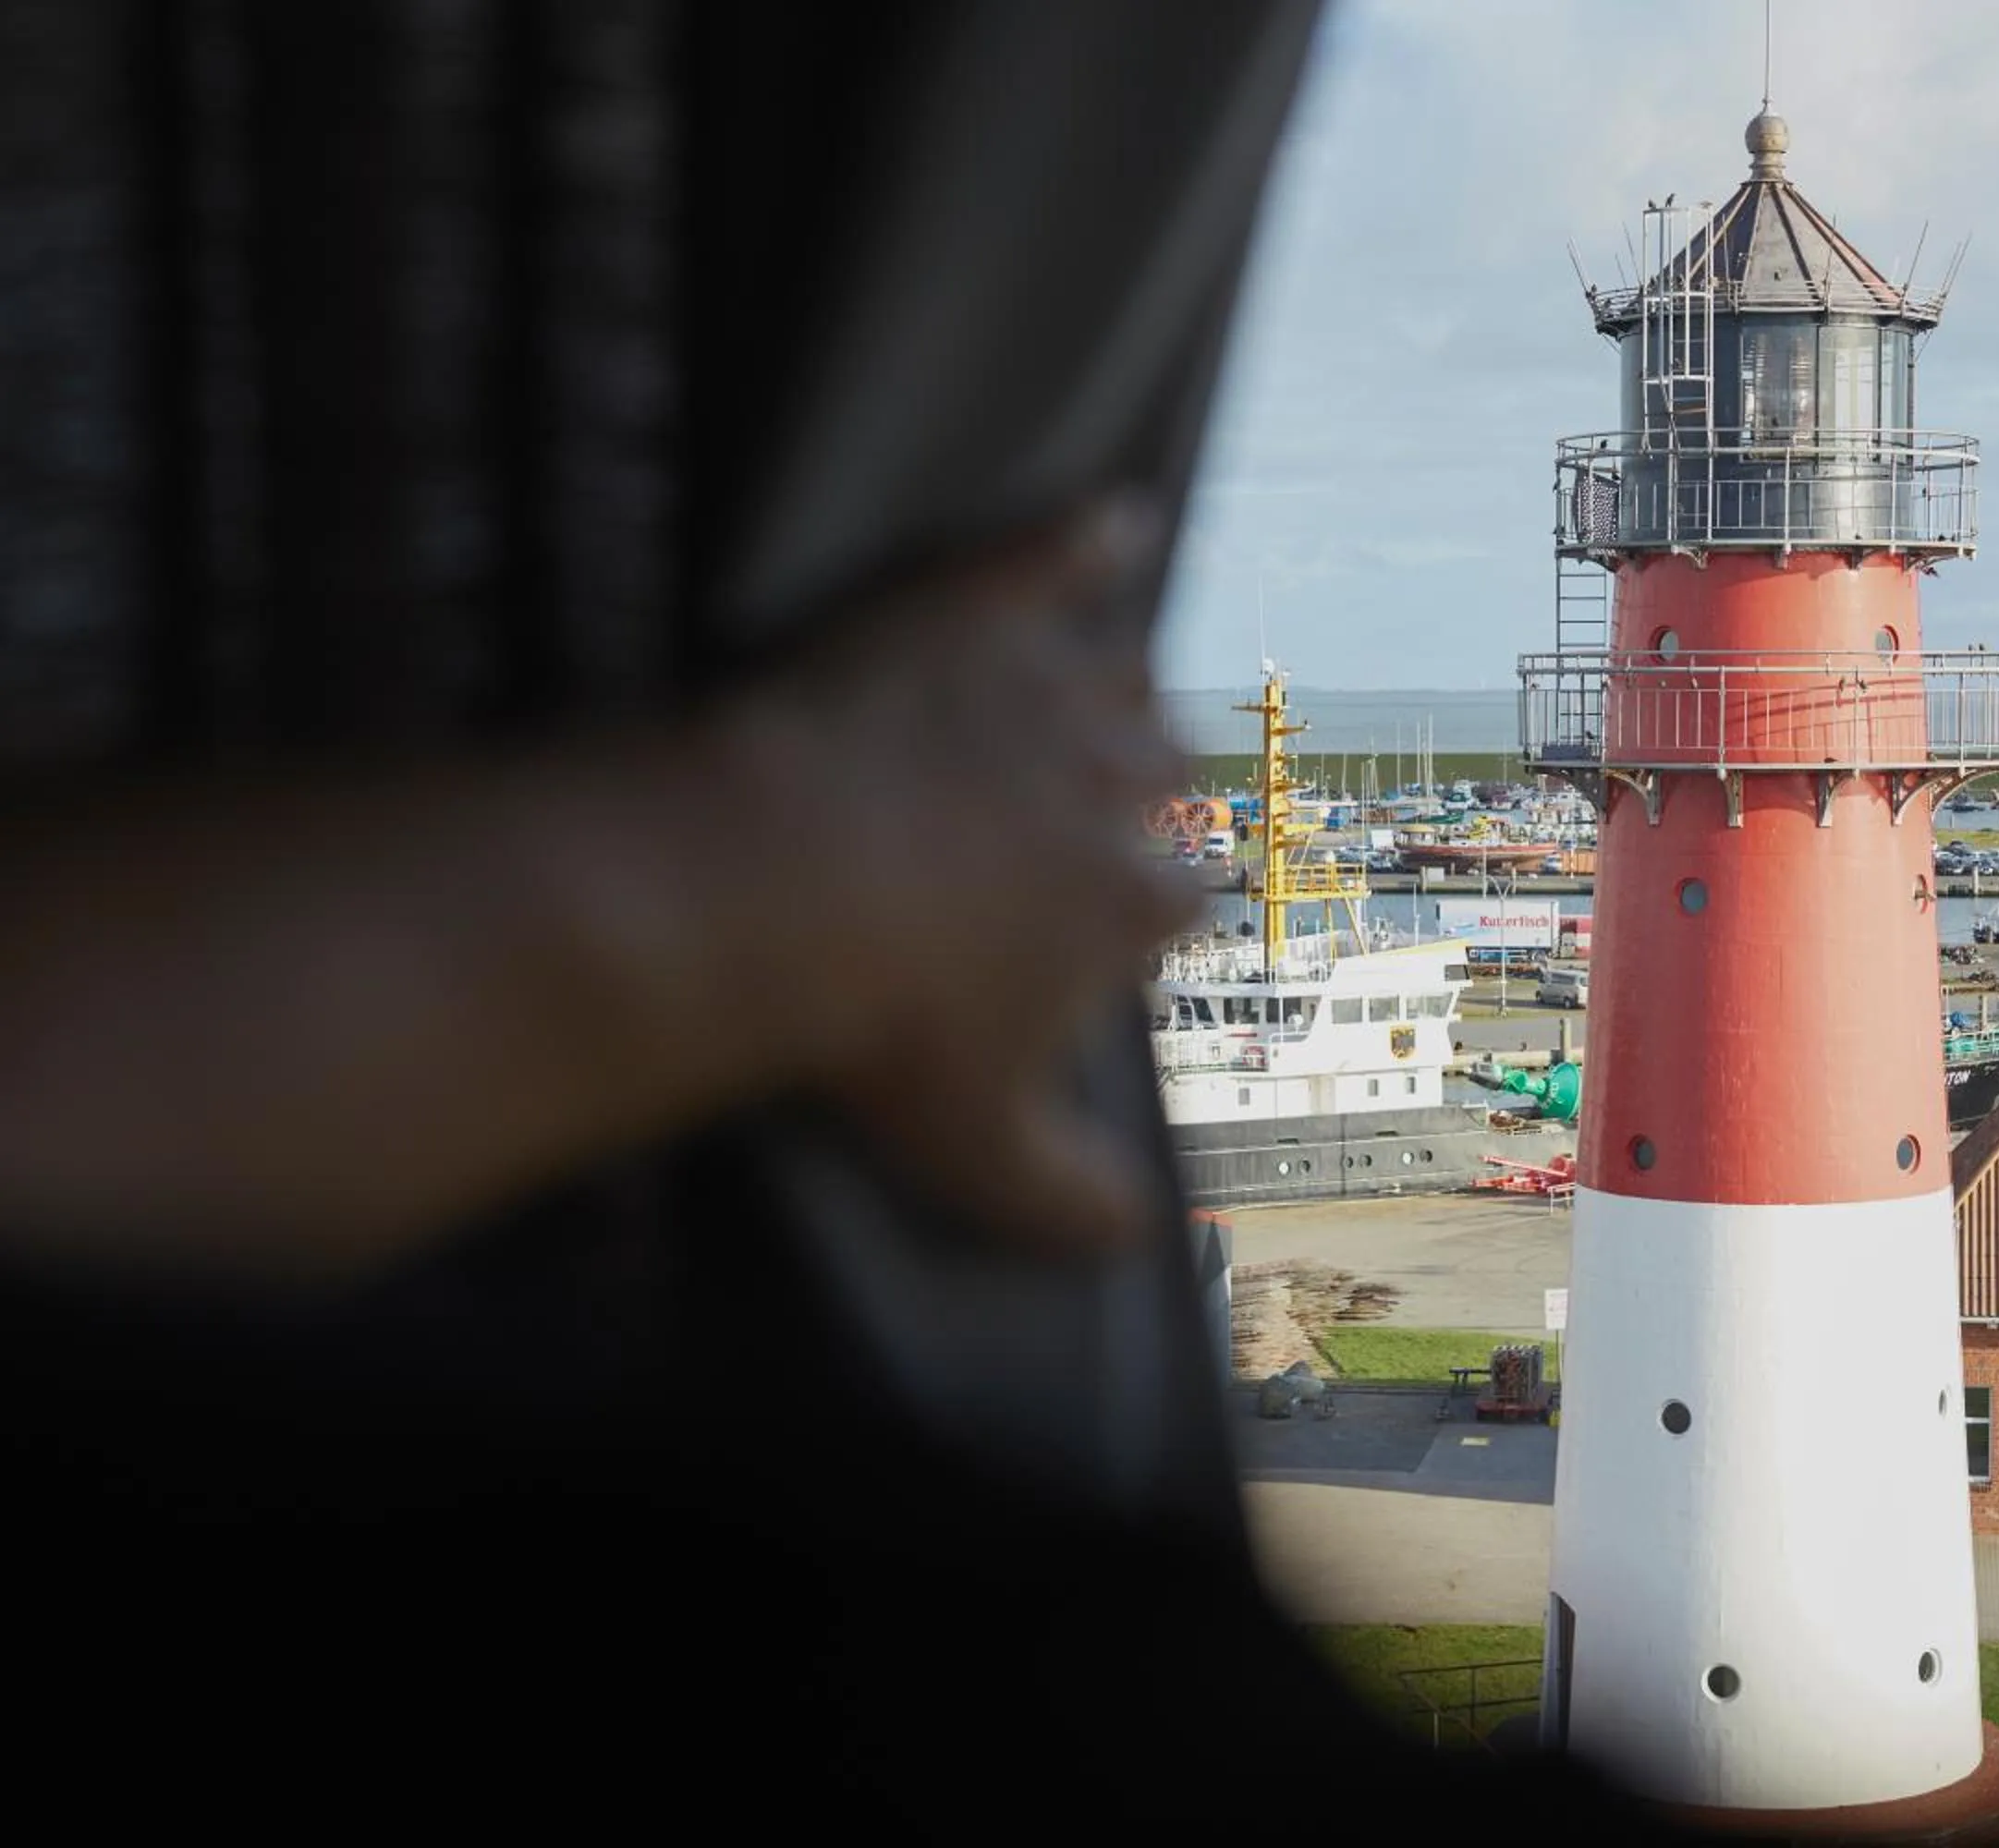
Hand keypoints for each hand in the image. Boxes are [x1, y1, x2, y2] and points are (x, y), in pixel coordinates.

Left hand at [713, 495, 1203, 1253]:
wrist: (767, 882)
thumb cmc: (873, 1025)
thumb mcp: (974, 1150)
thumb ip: (1071, 1200)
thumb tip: (1141, 1245)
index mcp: (1134, 903)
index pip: (1183, 898)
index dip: (1144, 911)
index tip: (1111, 926)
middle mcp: (1117, 785)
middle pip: (1163, 774)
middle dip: (1139, 790)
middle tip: (1081, 811)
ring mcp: (1045, 691)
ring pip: (1123, 674)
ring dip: (1118, 689)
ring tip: (1105, 696)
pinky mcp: (969, 612)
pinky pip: (1050, 558)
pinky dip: (1089, 538)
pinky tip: (1118, 518)